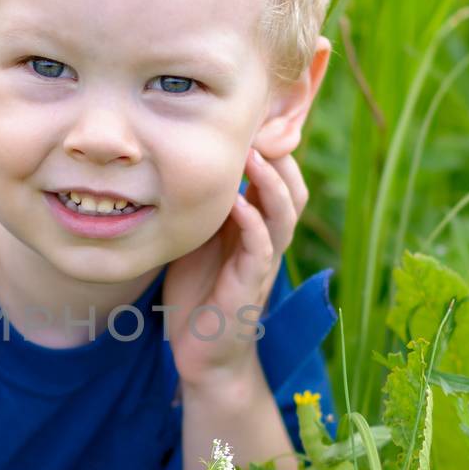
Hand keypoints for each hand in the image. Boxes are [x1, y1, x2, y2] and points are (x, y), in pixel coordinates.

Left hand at [161, 146, 309, 389]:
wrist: (203, 354)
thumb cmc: (198, 294)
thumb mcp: (197, 240)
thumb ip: (201, 207)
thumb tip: (177, 163)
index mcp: (257, 224)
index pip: (278, 177)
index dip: (272, 146)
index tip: (253, 115)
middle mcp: (267, 239)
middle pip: (291, 187)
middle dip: (279, 155)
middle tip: (260, 124)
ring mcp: (262, 262)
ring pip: (284, 213)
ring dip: (270, 182)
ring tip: (254, 155)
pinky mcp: (250, 286)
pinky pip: (260, 248)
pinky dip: (253, 223)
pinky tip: (237, 204)